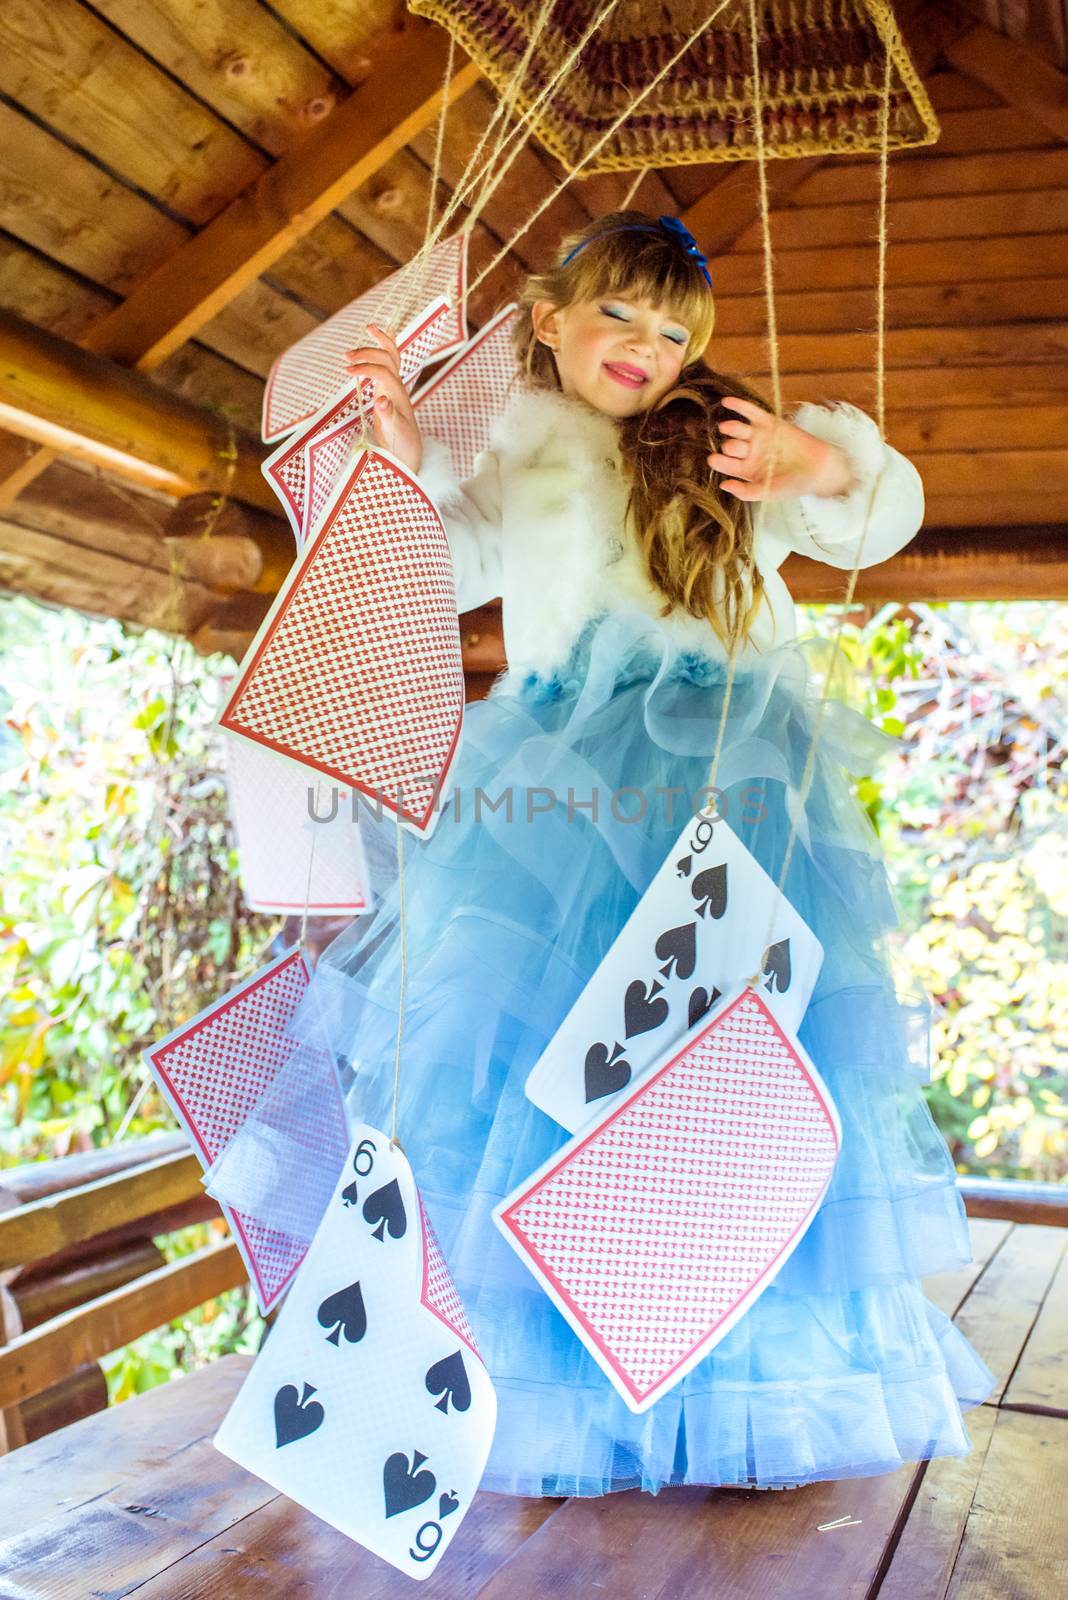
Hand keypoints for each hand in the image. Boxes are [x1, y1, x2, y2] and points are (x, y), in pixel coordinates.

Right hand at [343, 323, 422, 474]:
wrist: (407, 452)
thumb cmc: (400, 445)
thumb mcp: (394, 434)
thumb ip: (388, 417)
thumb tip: (381, 400)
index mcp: (398, 396)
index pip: (383, 373)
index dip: (366, 368)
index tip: (347, 371)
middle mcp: (397, 387)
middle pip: (388, 359)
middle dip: (369, 352)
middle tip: (346, 357)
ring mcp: (394, 386)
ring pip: (392, 355)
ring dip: (380, 341)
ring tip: (368, 327)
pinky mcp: (388, 388)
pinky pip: (389, 361)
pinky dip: (385, 346)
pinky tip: (378, 335)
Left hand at [707, 396, 855, 500]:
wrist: (819, 469)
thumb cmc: (793, 485)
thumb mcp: (768, 492)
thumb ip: (746, 492)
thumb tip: (723, 486)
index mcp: (746, 470)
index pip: (726, 464)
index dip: (718, 461)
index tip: (714, 460)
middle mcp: (749, 452)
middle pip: (730, 445)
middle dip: (729, 446)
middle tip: (737, 449)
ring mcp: (758, 436)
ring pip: (737, 429)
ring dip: (730, 427)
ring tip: (726, 428)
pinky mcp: (768, 422)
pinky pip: (750, 412)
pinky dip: (738, 406)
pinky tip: (726, 402)